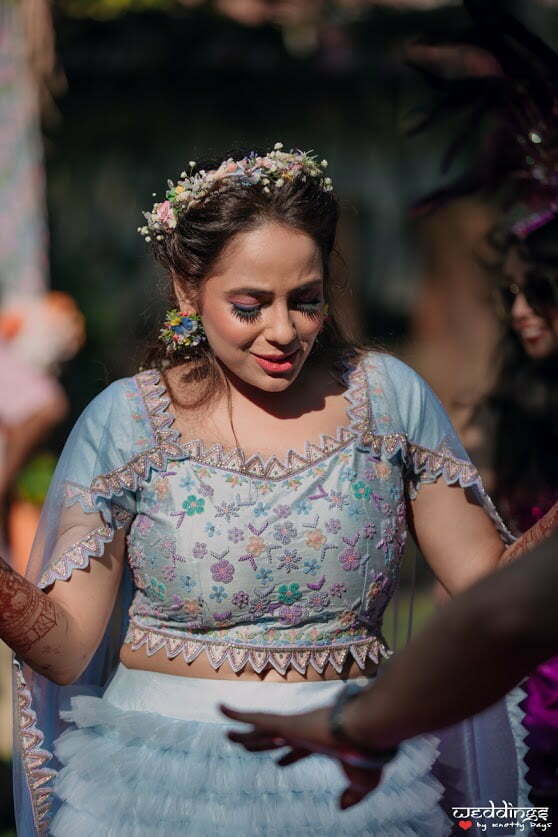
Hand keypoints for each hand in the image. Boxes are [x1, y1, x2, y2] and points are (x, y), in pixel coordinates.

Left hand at [220, 704, 382, 807]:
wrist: (365, 731)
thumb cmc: (366, 755)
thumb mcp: (363, 782)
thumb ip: (353, 795)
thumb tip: (341, 807)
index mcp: (320, 745)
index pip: (300, 751)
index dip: (289, 757)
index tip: (279, 763)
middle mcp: (304, 733)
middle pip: (275, 739)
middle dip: (260, 743)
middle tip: (246, 746)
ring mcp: (292, 727)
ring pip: (260, 731)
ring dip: (243, 734)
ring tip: (227, 736)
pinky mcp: (284, 722)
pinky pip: (253, 717)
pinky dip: (236, 713)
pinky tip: (220, 708)